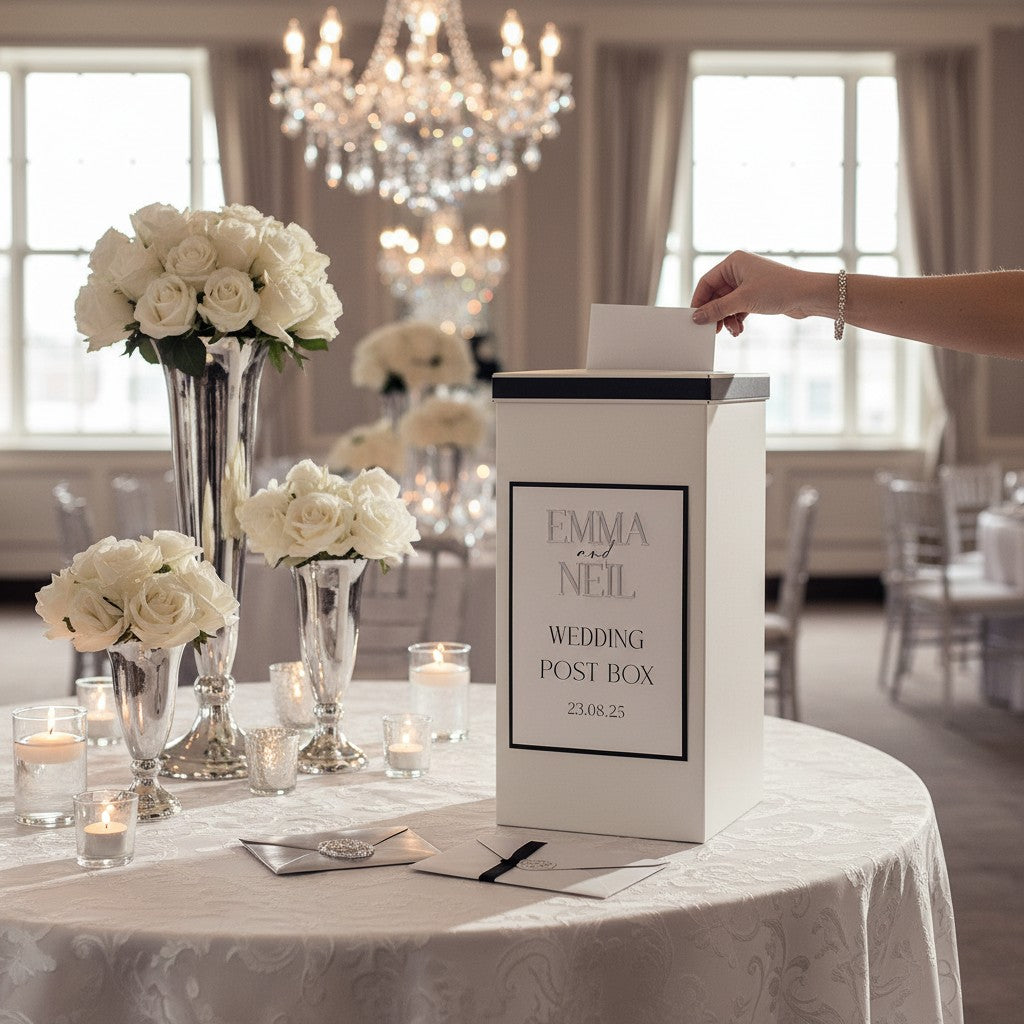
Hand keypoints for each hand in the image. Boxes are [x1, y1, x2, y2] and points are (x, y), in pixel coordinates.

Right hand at [690, 251, 825, 335]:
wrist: (808, 295)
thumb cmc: (780, 288)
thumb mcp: (743, 301)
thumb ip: (717, 309)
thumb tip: (698, 316)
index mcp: (734, 262)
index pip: (706, 282)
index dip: (699, 301)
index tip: (695, 318)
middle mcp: (739, 270)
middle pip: (716, 295)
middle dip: (716, 314)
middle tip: (712, 329)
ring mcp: (748, 282)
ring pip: (727, 304)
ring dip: (727, 319)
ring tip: (732, 331)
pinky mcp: (756, 294)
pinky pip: (738, 308)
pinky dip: (737, 319)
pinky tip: (739, 329)